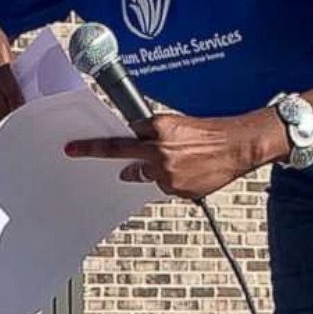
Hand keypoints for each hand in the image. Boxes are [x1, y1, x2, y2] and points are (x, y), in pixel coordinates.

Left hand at [64, 111, 287, 199]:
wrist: (238, 145)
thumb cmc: (210, 132)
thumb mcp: (177, 123)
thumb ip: (153, 134)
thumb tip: (135, 143)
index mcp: (158, 129)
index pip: (119, 139)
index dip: (94, 146)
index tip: (73, 149)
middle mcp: (160, 152)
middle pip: (126, 159)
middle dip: (110, 160)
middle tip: (89, 158)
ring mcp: (169, 174)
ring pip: (147, 176)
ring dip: (154, 170)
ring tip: (179, 161)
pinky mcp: (179, 190)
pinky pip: (164, 187)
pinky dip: (171, 180)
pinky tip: (188, 171)